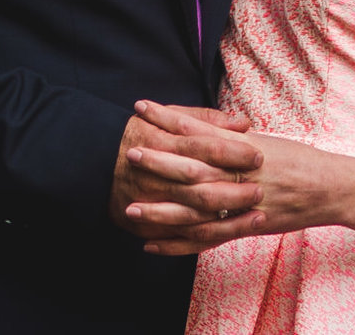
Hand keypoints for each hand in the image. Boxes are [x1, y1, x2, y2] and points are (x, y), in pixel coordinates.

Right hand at [109, 101, 262, 247]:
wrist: (94, 163)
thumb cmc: (139, 135)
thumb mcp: (166, 116)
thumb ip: (204, 118)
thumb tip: (243, 123)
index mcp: (162, 142)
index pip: (203, 147)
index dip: (232, 153)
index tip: (257, 155)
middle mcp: (157, 174)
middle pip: (202, 185)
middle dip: (234, 189)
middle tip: (260, 188)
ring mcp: (153, 201)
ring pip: (196, 215)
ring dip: (230, 217)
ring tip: (258, 214)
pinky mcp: (150, 223)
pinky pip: (183, 236)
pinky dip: (209, 237)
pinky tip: (235, 232)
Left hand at [122, 103, 354, 254]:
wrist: (333, 188)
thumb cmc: (297, 159)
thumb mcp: (262, 139)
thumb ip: (228, 133)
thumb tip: (192, 122)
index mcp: (244, 147)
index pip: (201, 130)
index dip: (170, 119)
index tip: (142, 107)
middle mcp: (242, 174)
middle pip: (196, 170)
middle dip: (161, 163)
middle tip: (130, 154)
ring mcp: (244, 203)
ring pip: (198, 210)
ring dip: (163, 210)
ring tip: (131, 208)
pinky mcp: (247, 227)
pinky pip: (209, 239)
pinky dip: (179, 244)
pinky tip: (152, 245)